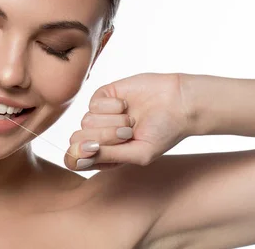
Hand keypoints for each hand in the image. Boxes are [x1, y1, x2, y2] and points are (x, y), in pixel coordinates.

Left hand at [65, 73, 193, 170]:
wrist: (179, 102)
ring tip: (131, 120)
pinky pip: (92, 104)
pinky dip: (111, 106)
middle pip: (78, 140)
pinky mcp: (103, 96)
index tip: (93, 151)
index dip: (77, 157)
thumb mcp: (139, 153)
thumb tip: (78, 157)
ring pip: (86, 122)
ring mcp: (100, 115)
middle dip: (104, 137)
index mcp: (105, 155)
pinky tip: (125, 105)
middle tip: (127, 133)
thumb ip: (108, 156)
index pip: (75, 159)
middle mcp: (99, 135)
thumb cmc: (164, 132)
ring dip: (112, 122)